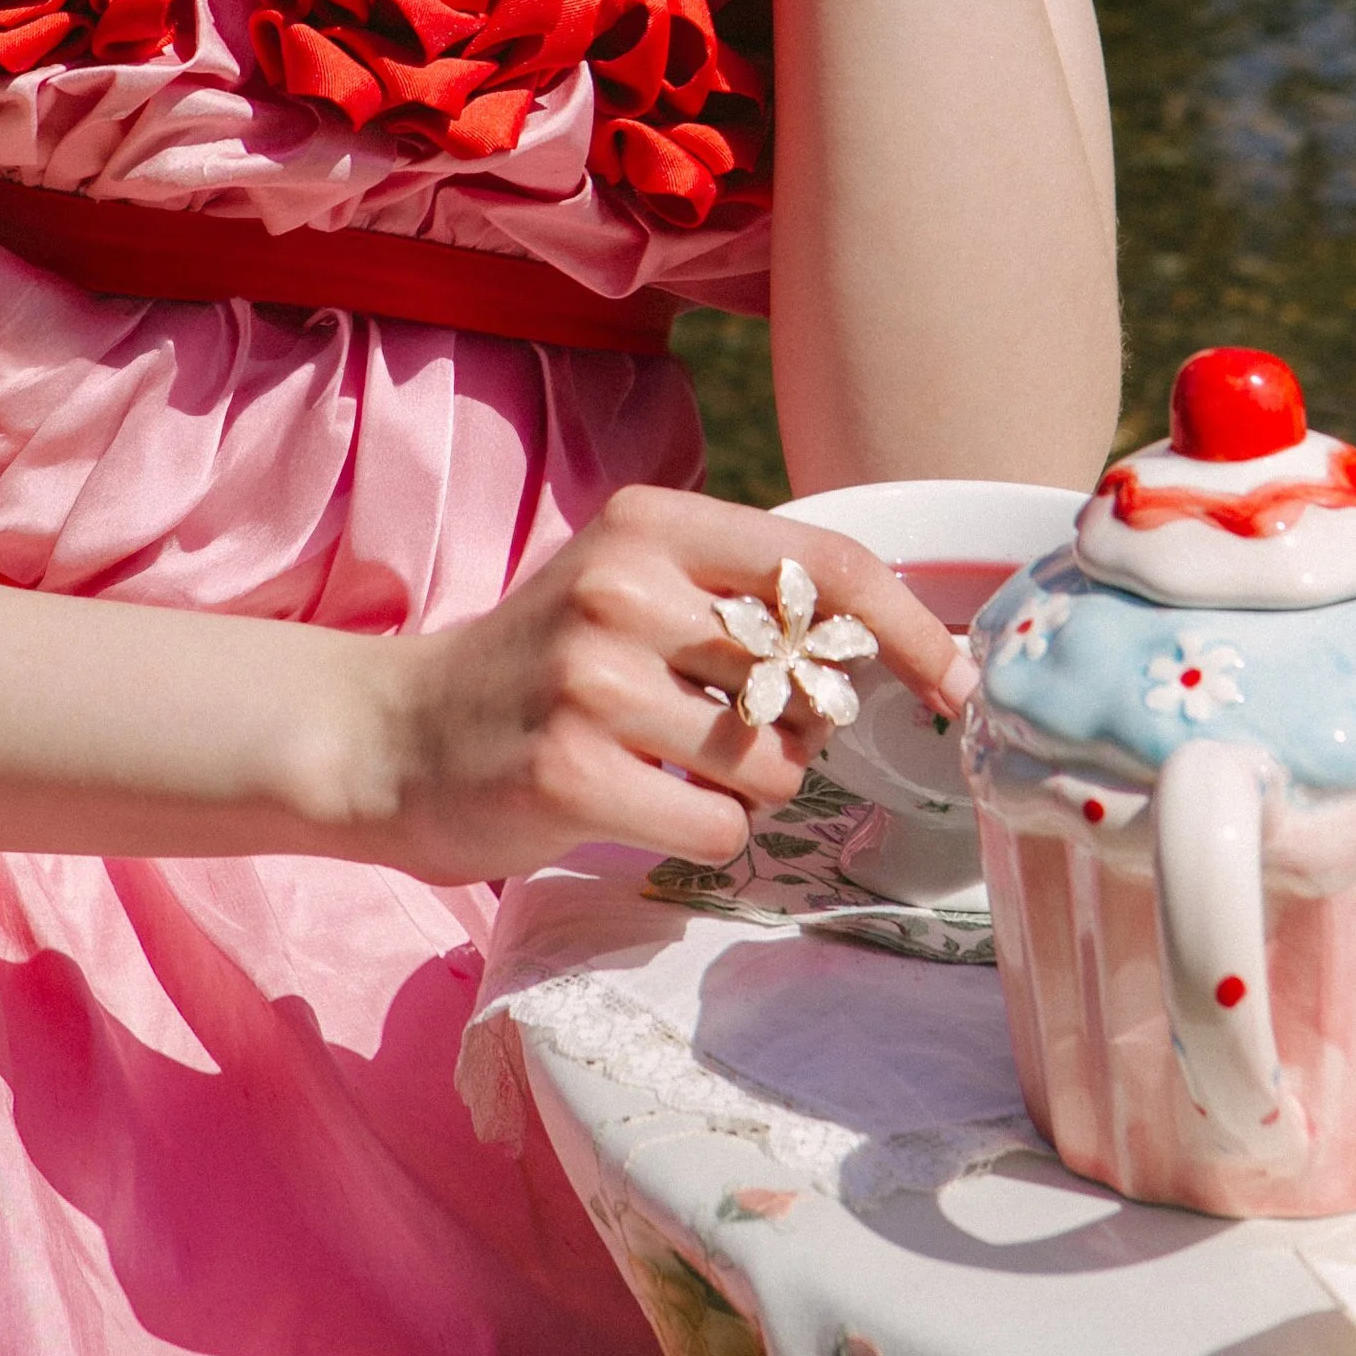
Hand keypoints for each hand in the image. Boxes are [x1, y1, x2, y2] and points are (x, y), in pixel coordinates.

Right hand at [370, 481, 976, 883]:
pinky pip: (716, 826)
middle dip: (802, 732)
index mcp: (651, 521)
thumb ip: (739, 598)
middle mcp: (622, 584)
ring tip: (669, 769)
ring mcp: (592, 677)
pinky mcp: (569, 771)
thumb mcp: (629, 586)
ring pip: (771, 766)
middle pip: (808, 682)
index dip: (913, 627)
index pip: (827, 563)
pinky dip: (702, 833)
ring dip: (750, 790)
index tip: (961, 682)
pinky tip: (638, 809)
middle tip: (727, 736)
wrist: (393, 735)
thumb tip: (886, 648)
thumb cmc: (538, 665)